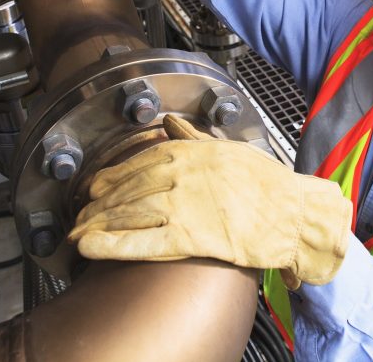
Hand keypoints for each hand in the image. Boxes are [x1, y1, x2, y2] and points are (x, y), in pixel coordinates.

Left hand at [69, 114, 351, 287]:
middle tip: (79, 215)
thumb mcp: (231, 149)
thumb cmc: (270, 185)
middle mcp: (181, 174)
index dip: (112, 177)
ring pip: (127, 213)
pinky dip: (112, 244)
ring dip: (97, 224)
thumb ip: (196, 138)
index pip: (138, 161)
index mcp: (190, 151)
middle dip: (98, 204)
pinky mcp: (189, 236)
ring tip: (77, 234)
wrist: (295, 214)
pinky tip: (92, 248)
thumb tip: (172, 123)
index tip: (95, 188)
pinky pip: (141, 240)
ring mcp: (183, 204)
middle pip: (126, 188)